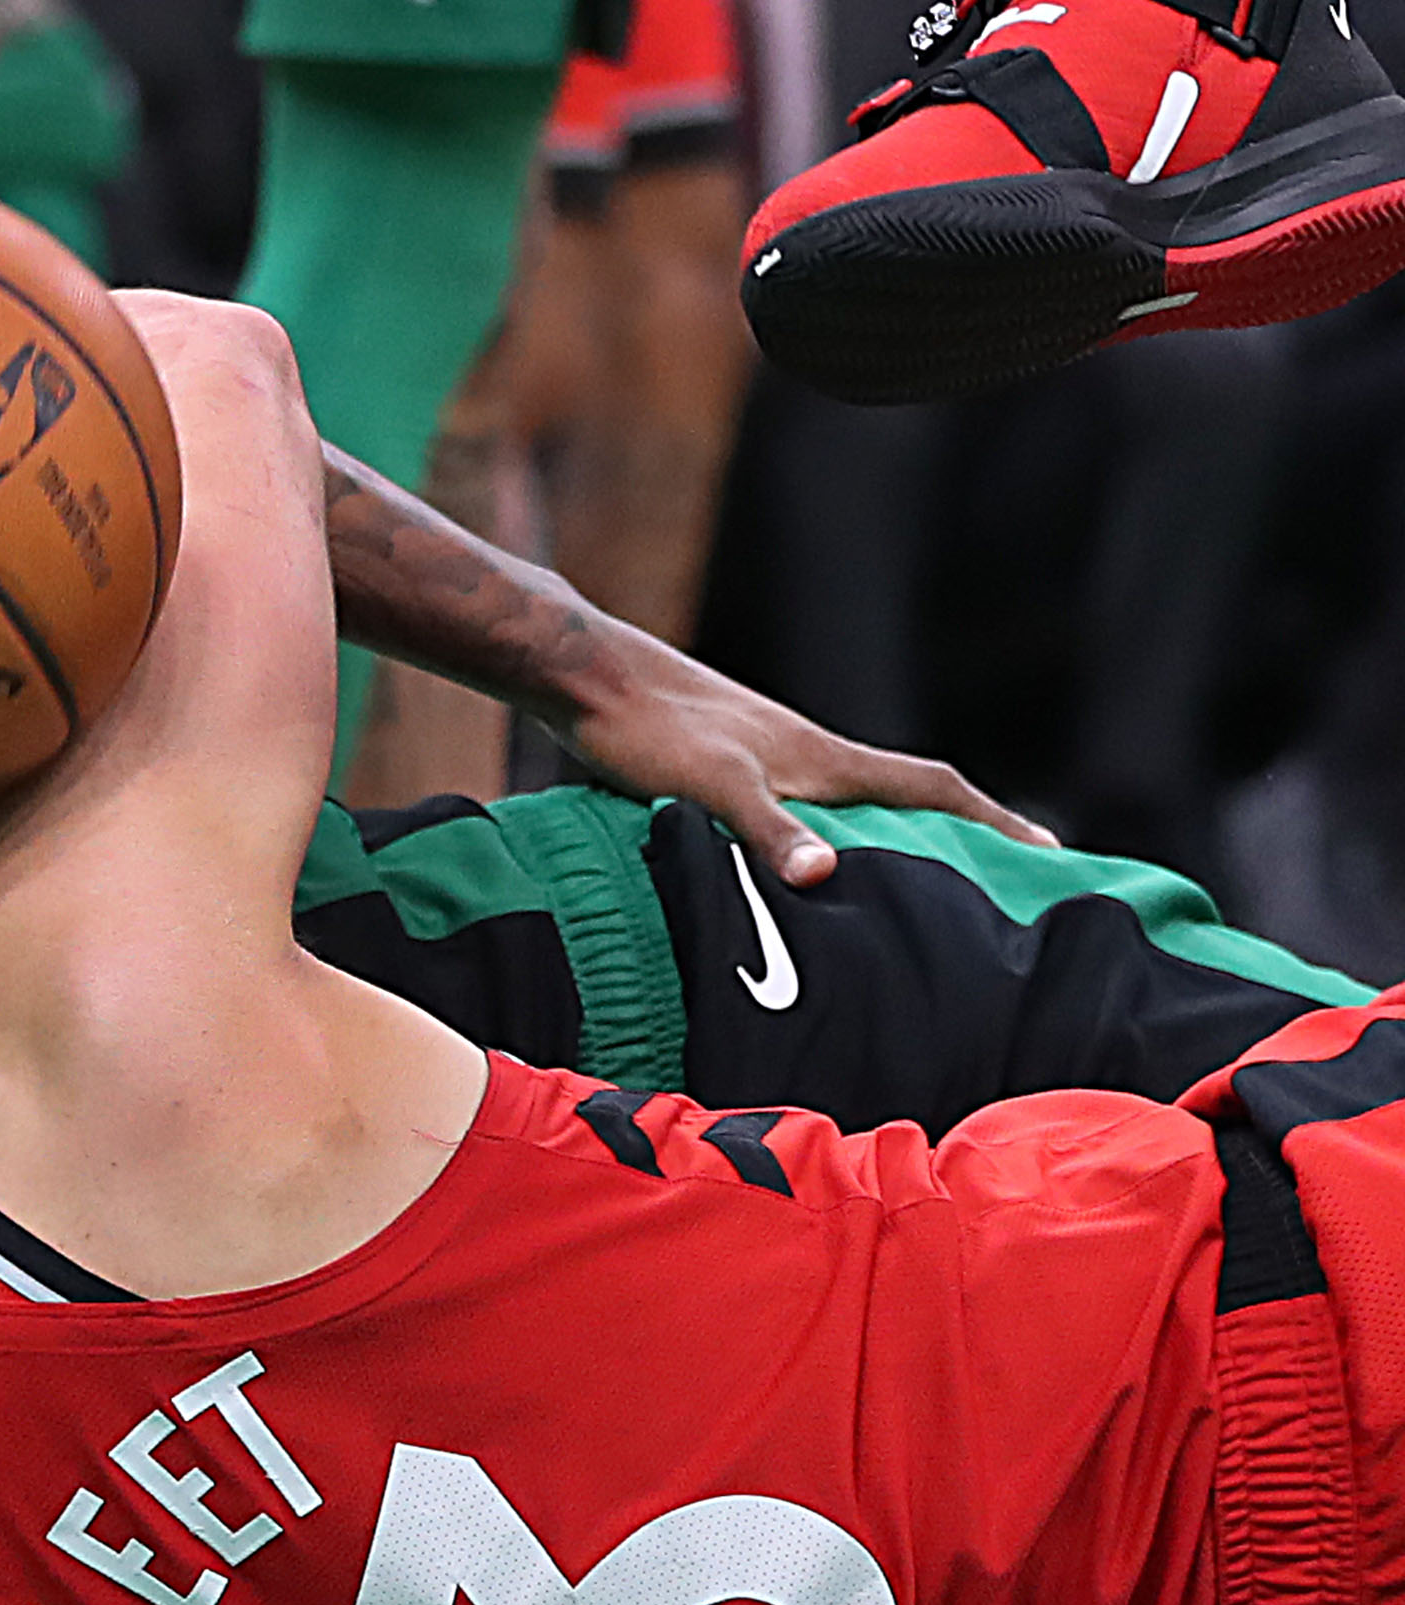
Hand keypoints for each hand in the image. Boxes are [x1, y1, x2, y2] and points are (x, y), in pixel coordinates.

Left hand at [535, 627, 1055, 887]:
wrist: (586, 677)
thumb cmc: (649, 726)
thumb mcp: (713, 784)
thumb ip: (767, 828)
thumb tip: (824, 876)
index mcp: (824, 757)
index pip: (932, 787)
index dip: (992, 820)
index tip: (1050, 850)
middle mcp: (808, 755)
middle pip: (905, 799)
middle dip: (957, 839)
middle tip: (1001, 887)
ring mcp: (770, 759)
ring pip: (852, 808)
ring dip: (890, 844)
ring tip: (914, 895)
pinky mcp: (727, 769)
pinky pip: (799, 815)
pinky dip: (820, 846)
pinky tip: (801, 877)